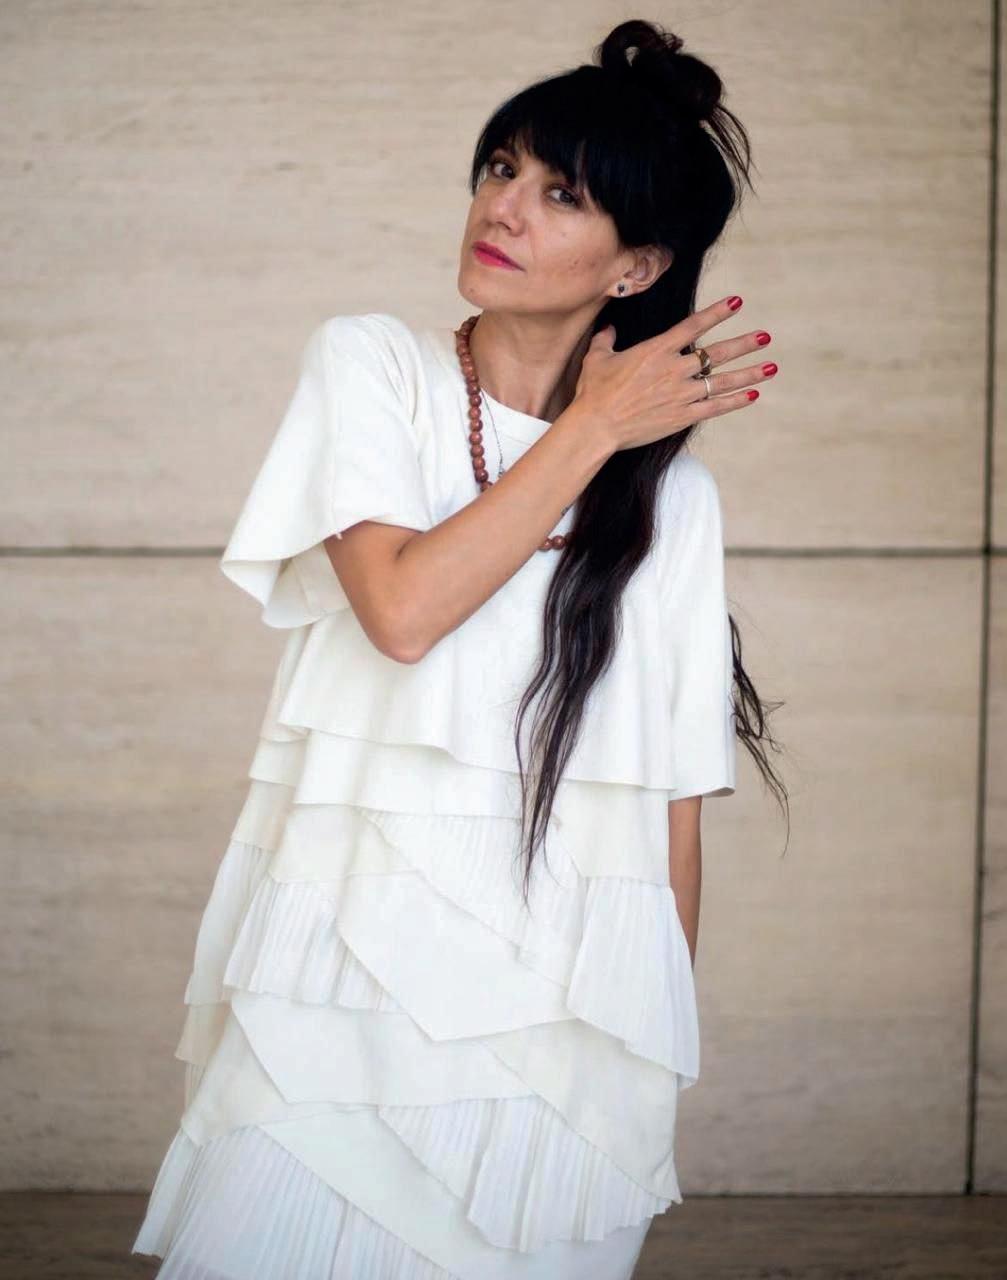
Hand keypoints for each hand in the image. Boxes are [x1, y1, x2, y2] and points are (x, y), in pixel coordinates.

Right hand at [571, 296, 773, 452]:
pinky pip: (715, 407)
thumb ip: (606, 340)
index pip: (694, 326)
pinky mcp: (682, 416)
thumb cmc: (593, 392)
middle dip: (744, 344)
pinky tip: (752, 395)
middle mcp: (674, 369)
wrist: (597, 426)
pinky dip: (735, 401)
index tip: (737, 303)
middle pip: (717, 353)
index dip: (717, 313)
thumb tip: (608, 329)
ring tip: (771, 367)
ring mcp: (681, 394)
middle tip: (765, 337)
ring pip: (723, 381)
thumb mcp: (597, 359)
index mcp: (656, 350)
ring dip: (750, 373)